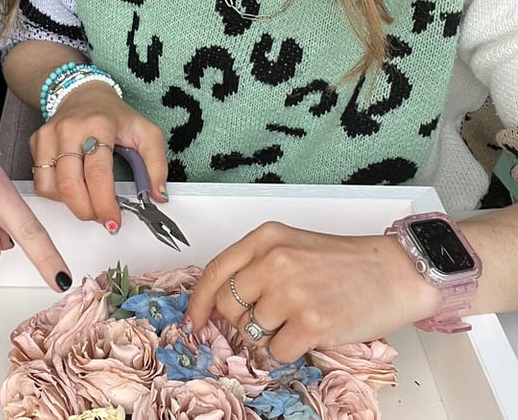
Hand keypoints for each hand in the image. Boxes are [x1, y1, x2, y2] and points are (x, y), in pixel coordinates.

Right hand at [29, 83, 168, 232]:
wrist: (84, 94)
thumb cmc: (114, 116)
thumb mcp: (146, 132)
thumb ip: (156, 164)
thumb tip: (158, 195)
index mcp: (98, 125)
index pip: (98, 173)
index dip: (104, 203)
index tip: (113, 221)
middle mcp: (69, 129)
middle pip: (70, 184)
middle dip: (87, 210)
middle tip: (102, 217)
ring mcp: (49, 135)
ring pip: (52, 187)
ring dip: (71, 204)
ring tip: (89, 200)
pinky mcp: (36, 142)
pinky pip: (41, 181)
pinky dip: (57, 194)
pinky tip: (74, 188)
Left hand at [185, 221, 440, 362]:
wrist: (394, 272)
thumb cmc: (344, 261)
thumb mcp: (292, 246)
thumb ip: (256, 265)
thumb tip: (220, 302)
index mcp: (266, 238)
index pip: (215, 272)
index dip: (199, 301)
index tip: (194, 320)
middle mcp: (274, 262)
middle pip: (228, 306)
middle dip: (241, 319)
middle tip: (268, 317)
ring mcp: (292, 293)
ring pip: (253, 332)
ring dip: (271, 333)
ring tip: (299, 317)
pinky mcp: (311, 324)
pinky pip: (277, 351)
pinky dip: (290, 349)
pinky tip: (310, 331)